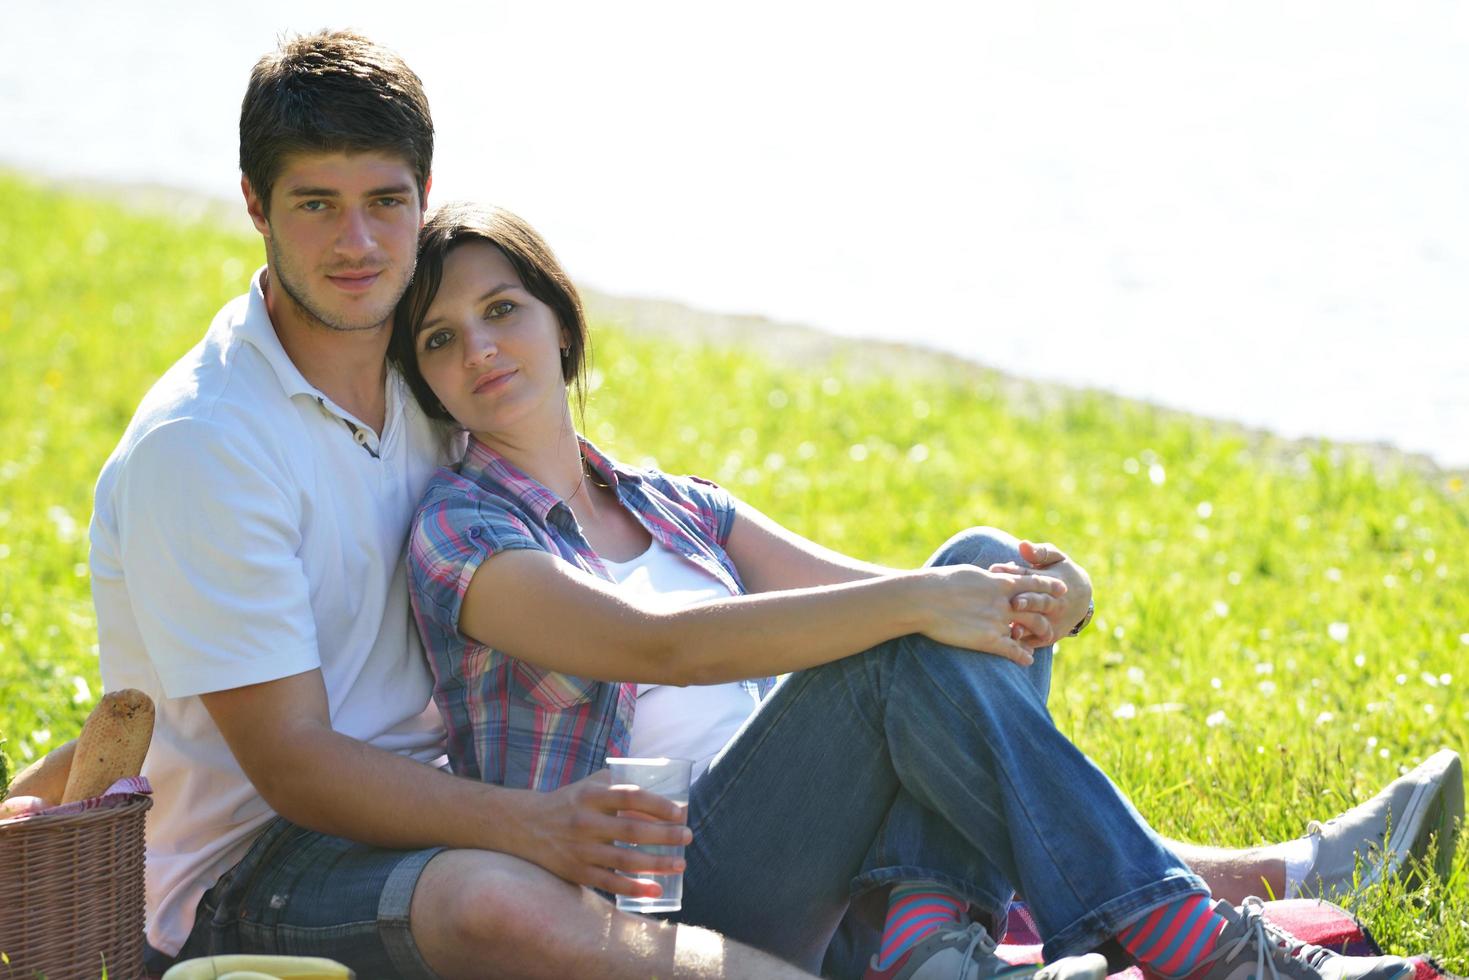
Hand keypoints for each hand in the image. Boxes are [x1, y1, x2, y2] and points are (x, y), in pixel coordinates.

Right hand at [517, 770, 690, 897]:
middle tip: (688, 837)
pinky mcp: (577, 872)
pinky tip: (656, 889)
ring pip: (625, 859)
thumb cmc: (567, 802)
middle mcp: (585, 822)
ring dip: (657, 863)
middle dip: (665, 835)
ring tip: (680, 864)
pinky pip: (610, 882)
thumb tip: (658, 784)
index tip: (680, 812)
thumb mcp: (588, 786)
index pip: (629, 797)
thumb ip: (618, 784)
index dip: (657, 804)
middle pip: (632, 830)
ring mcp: (581, 849)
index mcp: (590, 796)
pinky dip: (635, 888)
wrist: (524, 826)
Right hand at [918, 564, 1067, 664]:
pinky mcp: (989, 640)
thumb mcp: (969, 573)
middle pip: (1039, 607)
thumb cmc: (941, 582)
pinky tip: (1027, 660)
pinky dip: (1023, 656)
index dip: (1050, 585)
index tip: (1062, 589)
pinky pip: (1014, 650)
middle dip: (1050, 613)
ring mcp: (999, 621)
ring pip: (1032, 629)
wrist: (925, 599)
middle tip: (1054, 620)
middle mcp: (1005, 601)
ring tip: (1045, 641)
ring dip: (1041, 635)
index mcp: (1000, 582)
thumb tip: (992, 576)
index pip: (1034, 582)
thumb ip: (987, 578)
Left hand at [997, 541, 1093, 646]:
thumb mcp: (1055, 558)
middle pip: (1039, 601)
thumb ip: (1039, 553)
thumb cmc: (1059, 572)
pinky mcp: (1049, 635)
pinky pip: (1036, 640)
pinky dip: (1025, 642)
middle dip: (1027, 601)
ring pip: (1038, 623)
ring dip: (1025, 625)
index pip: (1031, 576)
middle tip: (1013, 601)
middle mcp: (1054, 602)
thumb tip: (1022, 545)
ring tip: (1011, 628)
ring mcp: (1053, 620)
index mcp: (1052, 580)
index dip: (1013, 572)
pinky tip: (1011, 643)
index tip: (995, 569)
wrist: (1081, 598)